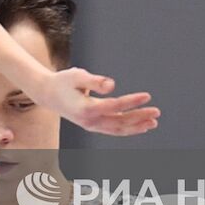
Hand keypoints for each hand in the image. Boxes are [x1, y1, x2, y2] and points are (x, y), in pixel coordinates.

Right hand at [26, 67, 158, 135]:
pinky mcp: (92, 126)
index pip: (114, 106)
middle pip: (119, 122)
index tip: (147, 96)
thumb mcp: (76, 75)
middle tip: (156, 112)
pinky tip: (140, 125)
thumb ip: (94, 80)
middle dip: (139, 117)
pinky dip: (128, 129)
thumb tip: (112, 85)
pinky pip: (113, 130)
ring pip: (118, 130)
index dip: (131, 102)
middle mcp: (90, 121)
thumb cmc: (63, 82)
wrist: (48, 94)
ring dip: (136, 126)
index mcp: (86, 108)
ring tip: (153, 122)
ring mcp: (91, 126)